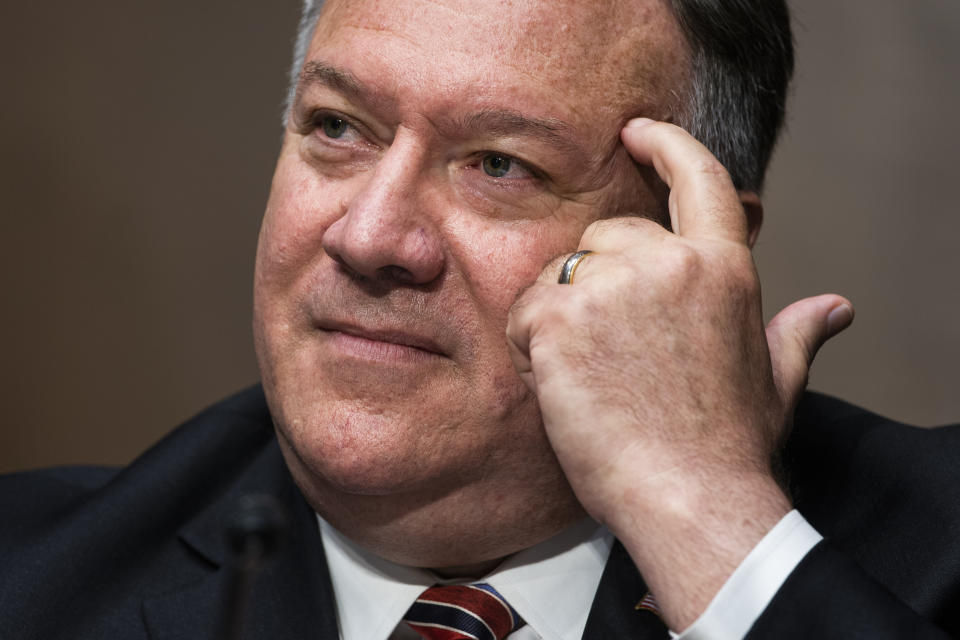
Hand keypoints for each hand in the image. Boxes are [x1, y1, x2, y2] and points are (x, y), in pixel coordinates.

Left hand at [506, 119, 852, 628]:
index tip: (638, 131)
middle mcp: (670, 263)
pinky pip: (525, 310)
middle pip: (607, 235)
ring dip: (561, 315)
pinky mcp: (560, 316)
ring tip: (590, 376)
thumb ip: (797, 334)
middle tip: (609, 348)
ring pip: (561, 272)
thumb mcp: (776, 382)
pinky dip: (530, 343)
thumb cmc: (729, 447)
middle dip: (597, 279)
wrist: (689, 498)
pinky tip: (560, 384)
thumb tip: (835, 310)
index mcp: (724, 268)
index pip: (699, 177)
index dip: (666, 144)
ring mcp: (612, 285)